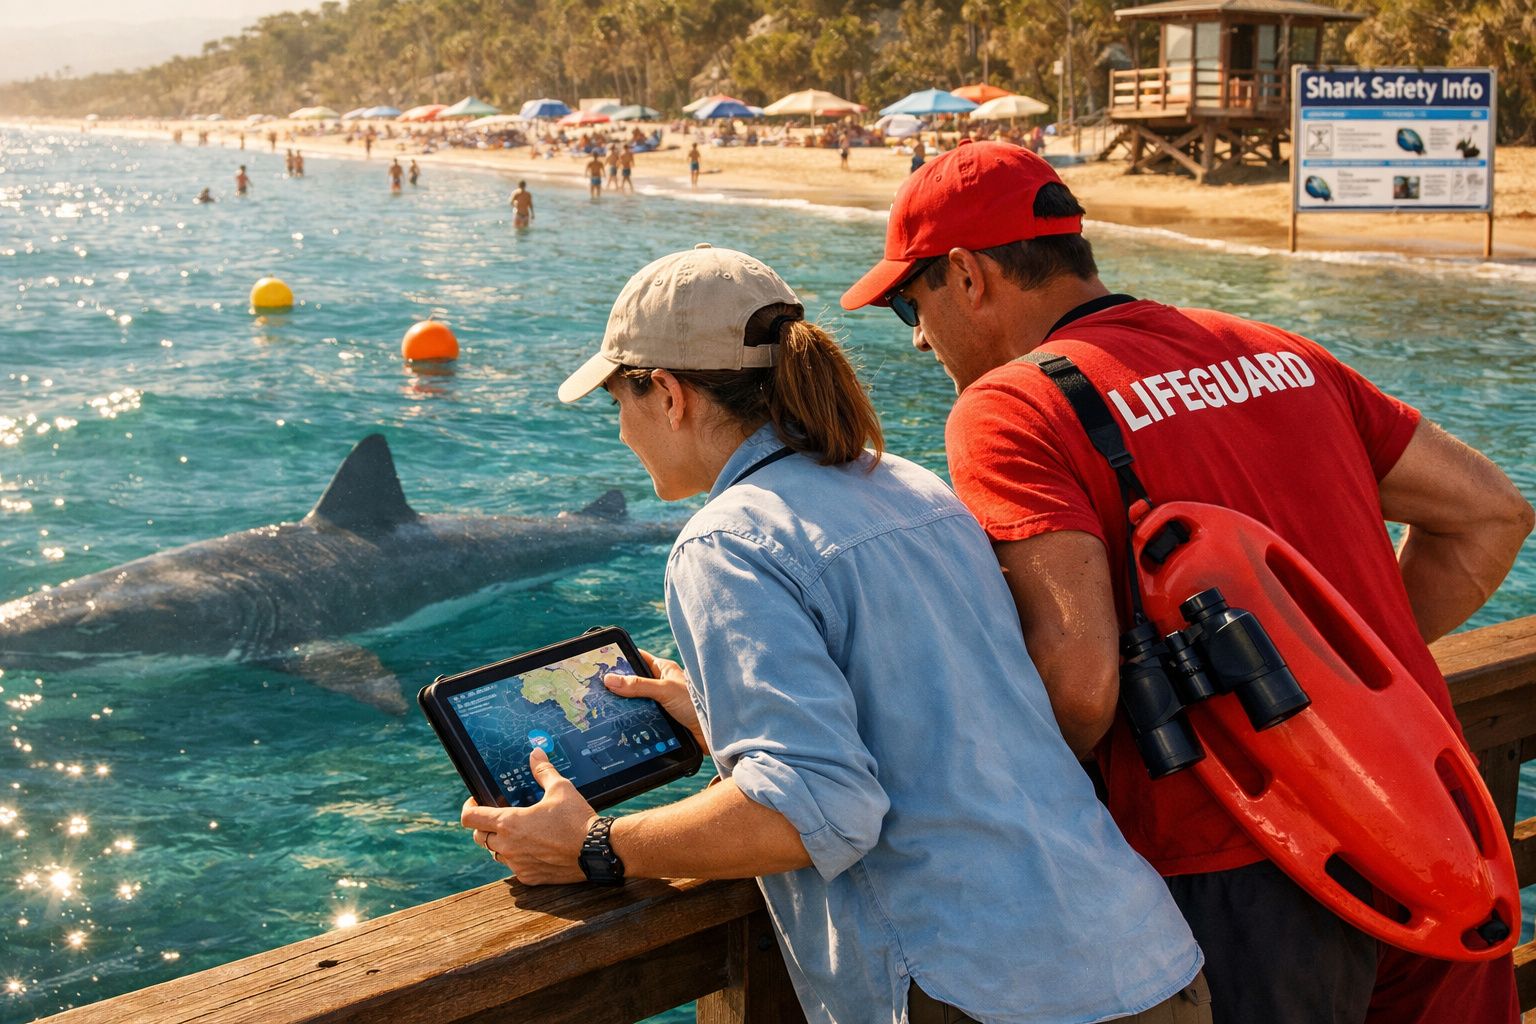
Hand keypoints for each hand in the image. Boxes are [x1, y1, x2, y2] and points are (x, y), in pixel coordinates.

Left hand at [460, 748, 597, 884]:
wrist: (596, 850)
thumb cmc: (577, 819)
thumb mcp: (561, 788)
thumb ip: (543, 771)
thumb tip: (536, 754)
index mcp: (509, 822)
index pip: (470, 818)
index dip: (469, 807)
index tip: (476, 802)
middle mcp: (508, 846)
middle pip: (479, 837)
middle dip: (484, 826)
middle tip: (499, 817)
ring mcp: (518, 864)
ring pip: (495, 853)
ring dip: (500, 843)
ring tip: (518, 833)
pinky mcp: (530, 877)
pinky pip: (514, 867)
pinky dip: (518, 858)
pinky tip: (534, 848)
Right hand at [604, 649, 707, 752]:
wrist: (716, 732)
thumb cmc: (697, 704)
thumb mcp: (664, 690)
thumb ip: (638, 685)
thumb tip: (610, 679)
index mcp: (664, 670)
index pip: (637, 659)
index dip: (620, 661)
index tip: (601, 664)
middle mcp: (662, 685)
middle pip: (633, 683)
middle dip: (618, 688)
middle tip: (597, 690)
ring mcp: (661, 703)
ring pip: (636, 702)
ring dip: (625, 707)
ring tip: (603, 708)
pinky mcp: (662, 720)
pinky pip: (642, 718)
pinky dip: (633, 721)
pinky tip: (621, 724)